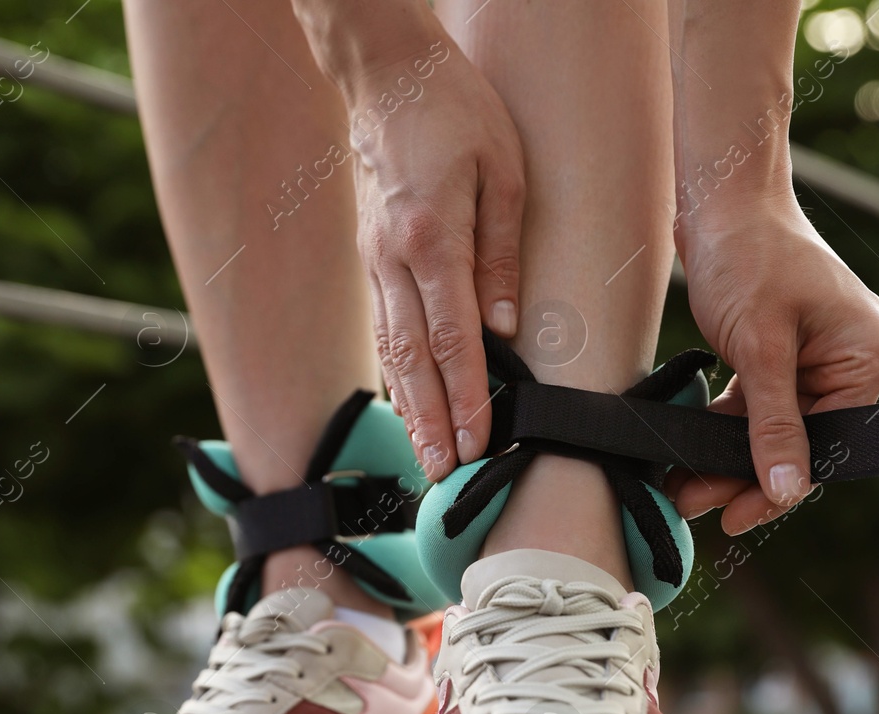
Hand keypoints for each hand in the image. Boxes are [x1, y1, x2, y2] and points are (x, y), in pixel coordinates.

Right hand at [345, 38, 524, 479]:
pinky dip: (396, 373)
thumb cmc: (455, 112)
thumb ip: (502, 251)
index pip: (453, 336)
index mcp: (431, 237)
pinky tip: (408, 404)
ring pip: (392, 349)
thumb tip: (506, 325)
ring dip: (409, 408)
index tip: (477, 440)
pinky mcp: (372, 260)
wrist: (386, 76)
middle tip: (443, 473)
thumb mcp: (503, 170)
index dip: (466, 395)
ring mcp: (376, 262)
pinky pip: (385, 327)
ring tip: (425, 456)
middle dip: (430, 421)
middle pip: (414, 358)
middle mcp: (394, 259)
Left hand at [669, 199, 878, 534]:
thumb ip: (772, 423)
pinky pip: (759, 407)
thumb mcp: (760, 347)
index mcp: (868, 358)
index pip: (829, 446)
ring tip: (682, 488)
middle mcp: (854, 361)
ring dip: (728, 459)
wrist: (722, 198)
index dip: (780, 487)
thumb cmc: (749, 256)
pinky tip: (691, 453)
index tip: (735, 518)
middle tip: (694, 505)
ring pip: (774, 430)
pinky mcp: (783, 354)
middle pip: (801, 442)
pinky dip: (726, 430)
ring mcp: (818, 358)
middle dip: (745, 476)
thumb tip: (788, 490)